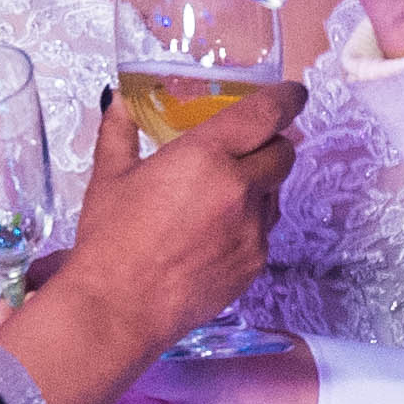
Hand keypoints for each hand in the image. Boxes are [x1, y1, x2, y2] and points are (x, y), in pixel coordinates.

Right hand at [0, 85, 301, 403]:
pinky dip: (251, 223)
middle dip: (273, 143)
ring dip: (262, 184)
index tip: (293, 93)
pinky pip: (265, 231)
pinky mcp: (254, 264)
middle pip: (284, 152)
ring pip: (277, 193)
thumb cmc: (110, 241)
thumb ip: (120, 132)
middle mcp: (240, 189)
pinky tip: (217, 231)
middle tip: (251, 145)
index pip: (267, 114)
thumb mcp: (110, 177)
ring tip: (225, 191)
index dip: (287, 98)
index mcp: (207, 156)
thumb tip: (118, 102)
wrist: (119, 310)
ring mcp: (252, 230)